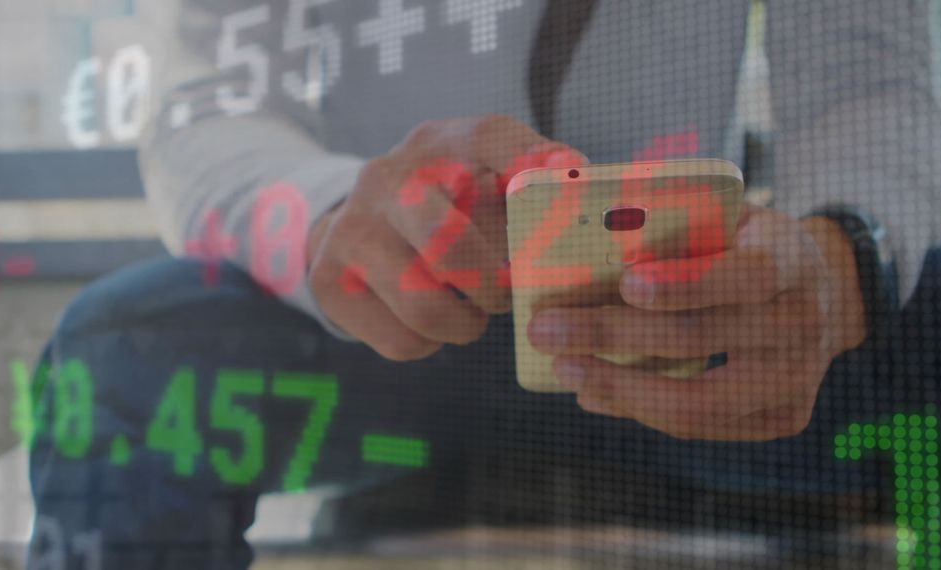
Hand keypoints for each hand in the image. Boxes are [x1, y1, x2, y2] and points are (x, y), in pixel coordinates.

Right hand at [308, 115, 585, 360]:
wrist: (351, 225)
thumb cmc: (446, 208)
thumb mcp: (483, 182)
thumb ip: (539, 189)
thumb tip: (611, 206)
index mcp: (440, 144)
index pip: (490, 138)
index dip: (533, 159)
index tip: (572, 177)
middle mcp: (388, 177)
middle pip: (448, 242)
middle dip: (491, 286)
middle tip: (503, 297)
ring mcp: (351, 228)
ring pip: (423, 304)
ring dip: (463, 326)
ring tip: (469, 318)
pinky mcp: (328, 280)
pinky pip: (400, 340)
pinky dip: (426, 345)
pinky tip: (426, 323)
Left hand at [527, 205, 866, 440]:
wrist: (821, 292)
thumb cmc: (746, 245)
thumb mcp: (727, 218)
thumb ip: (674, 225)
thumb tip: (585, 239)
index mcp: (789, 258)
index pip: (744, 275)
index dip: (686, 283)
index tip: (626, 283)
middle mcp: (802, 323)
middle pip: (700, 338)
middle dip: (611, 335)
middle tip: (545, 329)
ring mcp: (796, 378)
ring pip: (697, 400)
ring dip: (617, 387)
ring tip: (564, 368)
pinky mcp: (782, 417)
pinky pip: (700, 424)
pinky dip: (639, 409)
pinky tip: (594, 393)